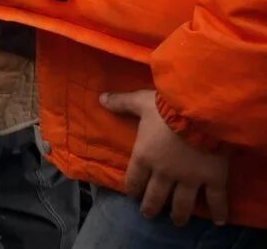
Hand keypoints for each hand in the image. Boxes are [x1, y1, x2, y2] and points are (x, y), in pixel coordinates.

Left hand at [102, 89, 230, 224]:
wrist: (200, 113)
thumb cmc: (167, 107)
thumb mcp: (140, 102)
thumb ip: (122, 103)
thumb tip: (101, 98)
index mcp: (144, 156)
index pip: (134, 179)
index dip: (133, 188)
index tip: (133, 195)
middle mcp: (164, 173)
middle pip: (155, 196)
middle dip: (151, 207)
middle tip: (149, 214)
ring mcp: (189, 179)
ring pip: (182, 203)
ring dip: (178, 214)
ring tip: (177, 221)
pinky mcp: (213, 179)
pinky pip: (216, 199)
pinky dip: (218, 211)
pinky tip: (219, 221)